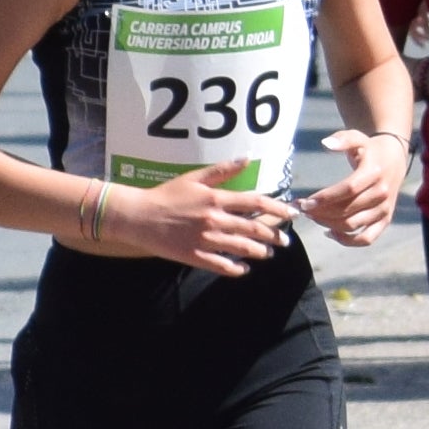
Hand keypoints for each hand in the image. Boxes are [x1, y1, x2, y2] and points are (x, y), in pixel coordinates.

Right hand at [97, 167, 294, 274]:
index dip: (279, 209)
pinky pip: (221, 265)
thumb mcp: (193, 178)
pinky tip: (242, 269)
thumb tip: (247, 159)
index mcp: (217, 199)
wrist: (136, 216)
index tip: (292, 214)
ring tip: (267, 254)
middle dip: (274, 236)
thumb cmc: (164, 195)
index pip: (257, 203)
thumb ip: (222, 170)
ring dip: (259, 252)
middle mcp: (215, 219)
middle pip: (254, 229)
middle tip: (283, 241)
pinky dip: (236, 269)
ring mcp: (205, 239)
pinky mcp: (194, 255)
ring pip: (242, 248)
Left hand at [303, 128, 406, 247]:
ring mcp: (384, 208)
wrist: (394, 159)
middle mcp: (382, 193)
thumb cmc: (369, 149)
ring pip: (352, 224)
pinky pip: (367, 238)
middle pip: (346, 210)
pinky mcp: (385, 219)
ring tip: (312, 216)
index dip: (323, 198)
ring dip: (327, 224)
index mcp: (374, 173)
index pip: (347, 190)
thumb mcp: (357, 138)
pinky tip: (329, 232)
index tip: (303, 202)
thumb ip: (343, 140)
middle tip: (302, 209)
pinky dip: (347, 240)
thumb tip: (326, 144)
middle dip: (320, 212)